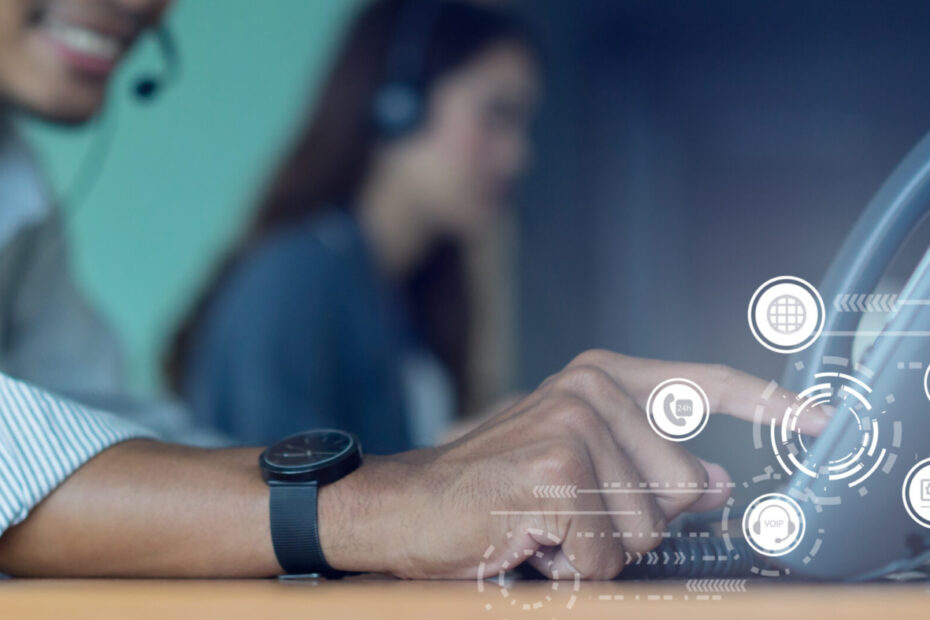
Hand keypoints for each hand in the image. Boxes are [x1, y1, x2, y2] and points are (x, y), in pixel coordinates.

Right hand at [319, 350, 829, 579]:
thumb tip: (714, 480)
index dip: (766, 404)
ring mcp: (577, 425)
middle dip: (632, 523)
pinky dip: (570, 568)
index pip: (700, 384)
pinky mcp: (559, 471)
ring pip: (646, 528)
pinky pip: (604, 555)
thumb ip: (647, 462)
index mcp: (600, 377)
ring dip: (598, 548)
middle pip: (680, 487)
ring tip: (543, 524)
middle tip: (566, 515)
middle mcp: (592, 389)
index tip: (818, 419)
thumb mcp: (573, 461)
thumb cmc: (487, 487)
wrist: (403, 505)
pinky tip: (530, 539)